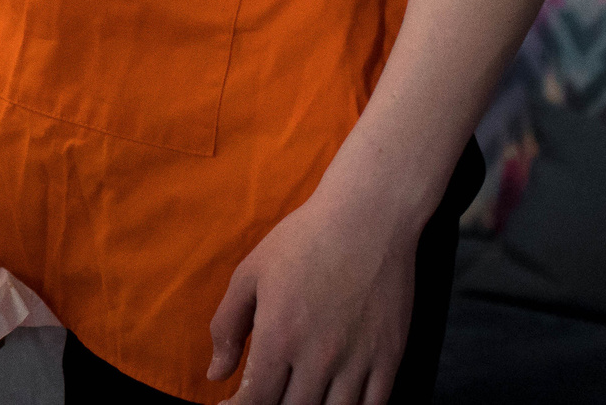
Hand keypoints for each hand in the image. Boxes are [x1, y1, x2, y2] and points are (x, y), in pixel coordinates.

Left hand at [209, 182, 419, 404]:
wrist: (367, 219)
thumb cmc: (302, 241)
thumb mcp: (250, 274)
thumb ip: (227, 327)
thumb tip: (215, 374)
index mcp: (278, 336)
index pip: (256, 400)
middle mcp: (319, 357)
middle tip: (265, 397)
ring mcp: (358, 361)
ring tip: (296, 397)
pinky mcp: (390, 358)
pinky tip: (334, 402)